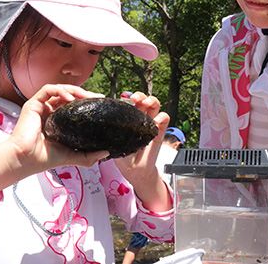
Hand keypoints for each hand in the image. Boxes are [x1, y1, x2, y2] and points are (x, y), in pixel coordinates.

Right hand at [0, 84, 108, 198]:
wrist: (26, 159)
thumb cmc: (44, 158)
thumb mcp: (72, 156)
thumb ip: (89, 156)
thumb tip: (107, 152)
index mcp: (57, 121)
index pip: (73, 105)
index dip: (86, 102)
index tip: (100, 103)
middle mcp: (49, 111)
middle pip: (69, 95)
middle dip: (84, 94)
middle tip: (98, 98)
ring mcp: (41, 106)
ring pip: (60, 89)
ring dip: (75, 90)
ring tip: (86, 96)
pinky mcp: (33, 103)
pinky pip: (48, 89)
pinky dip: (60, 90)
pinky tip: (70, 97)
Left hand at [115, 92, 171, 210]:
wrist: (136, 171)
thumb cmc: (123, 158)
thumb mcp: (113, 146)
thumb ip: (109, 136)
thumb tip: (102, 127)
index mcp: (128, 119)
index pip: (129, 104)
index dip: (127, 98)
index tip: (123, 98)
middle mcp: (140, 119)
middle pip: (142, 100)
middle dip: (140, 96)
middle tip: (135, 98)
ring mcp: (150, 124)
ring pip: (154, 105)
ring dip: (152, 101)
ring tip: (147, 103)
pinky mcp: (160, 131)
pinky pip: (164, 119)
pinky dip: (162, 116)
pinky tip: (157, 121)